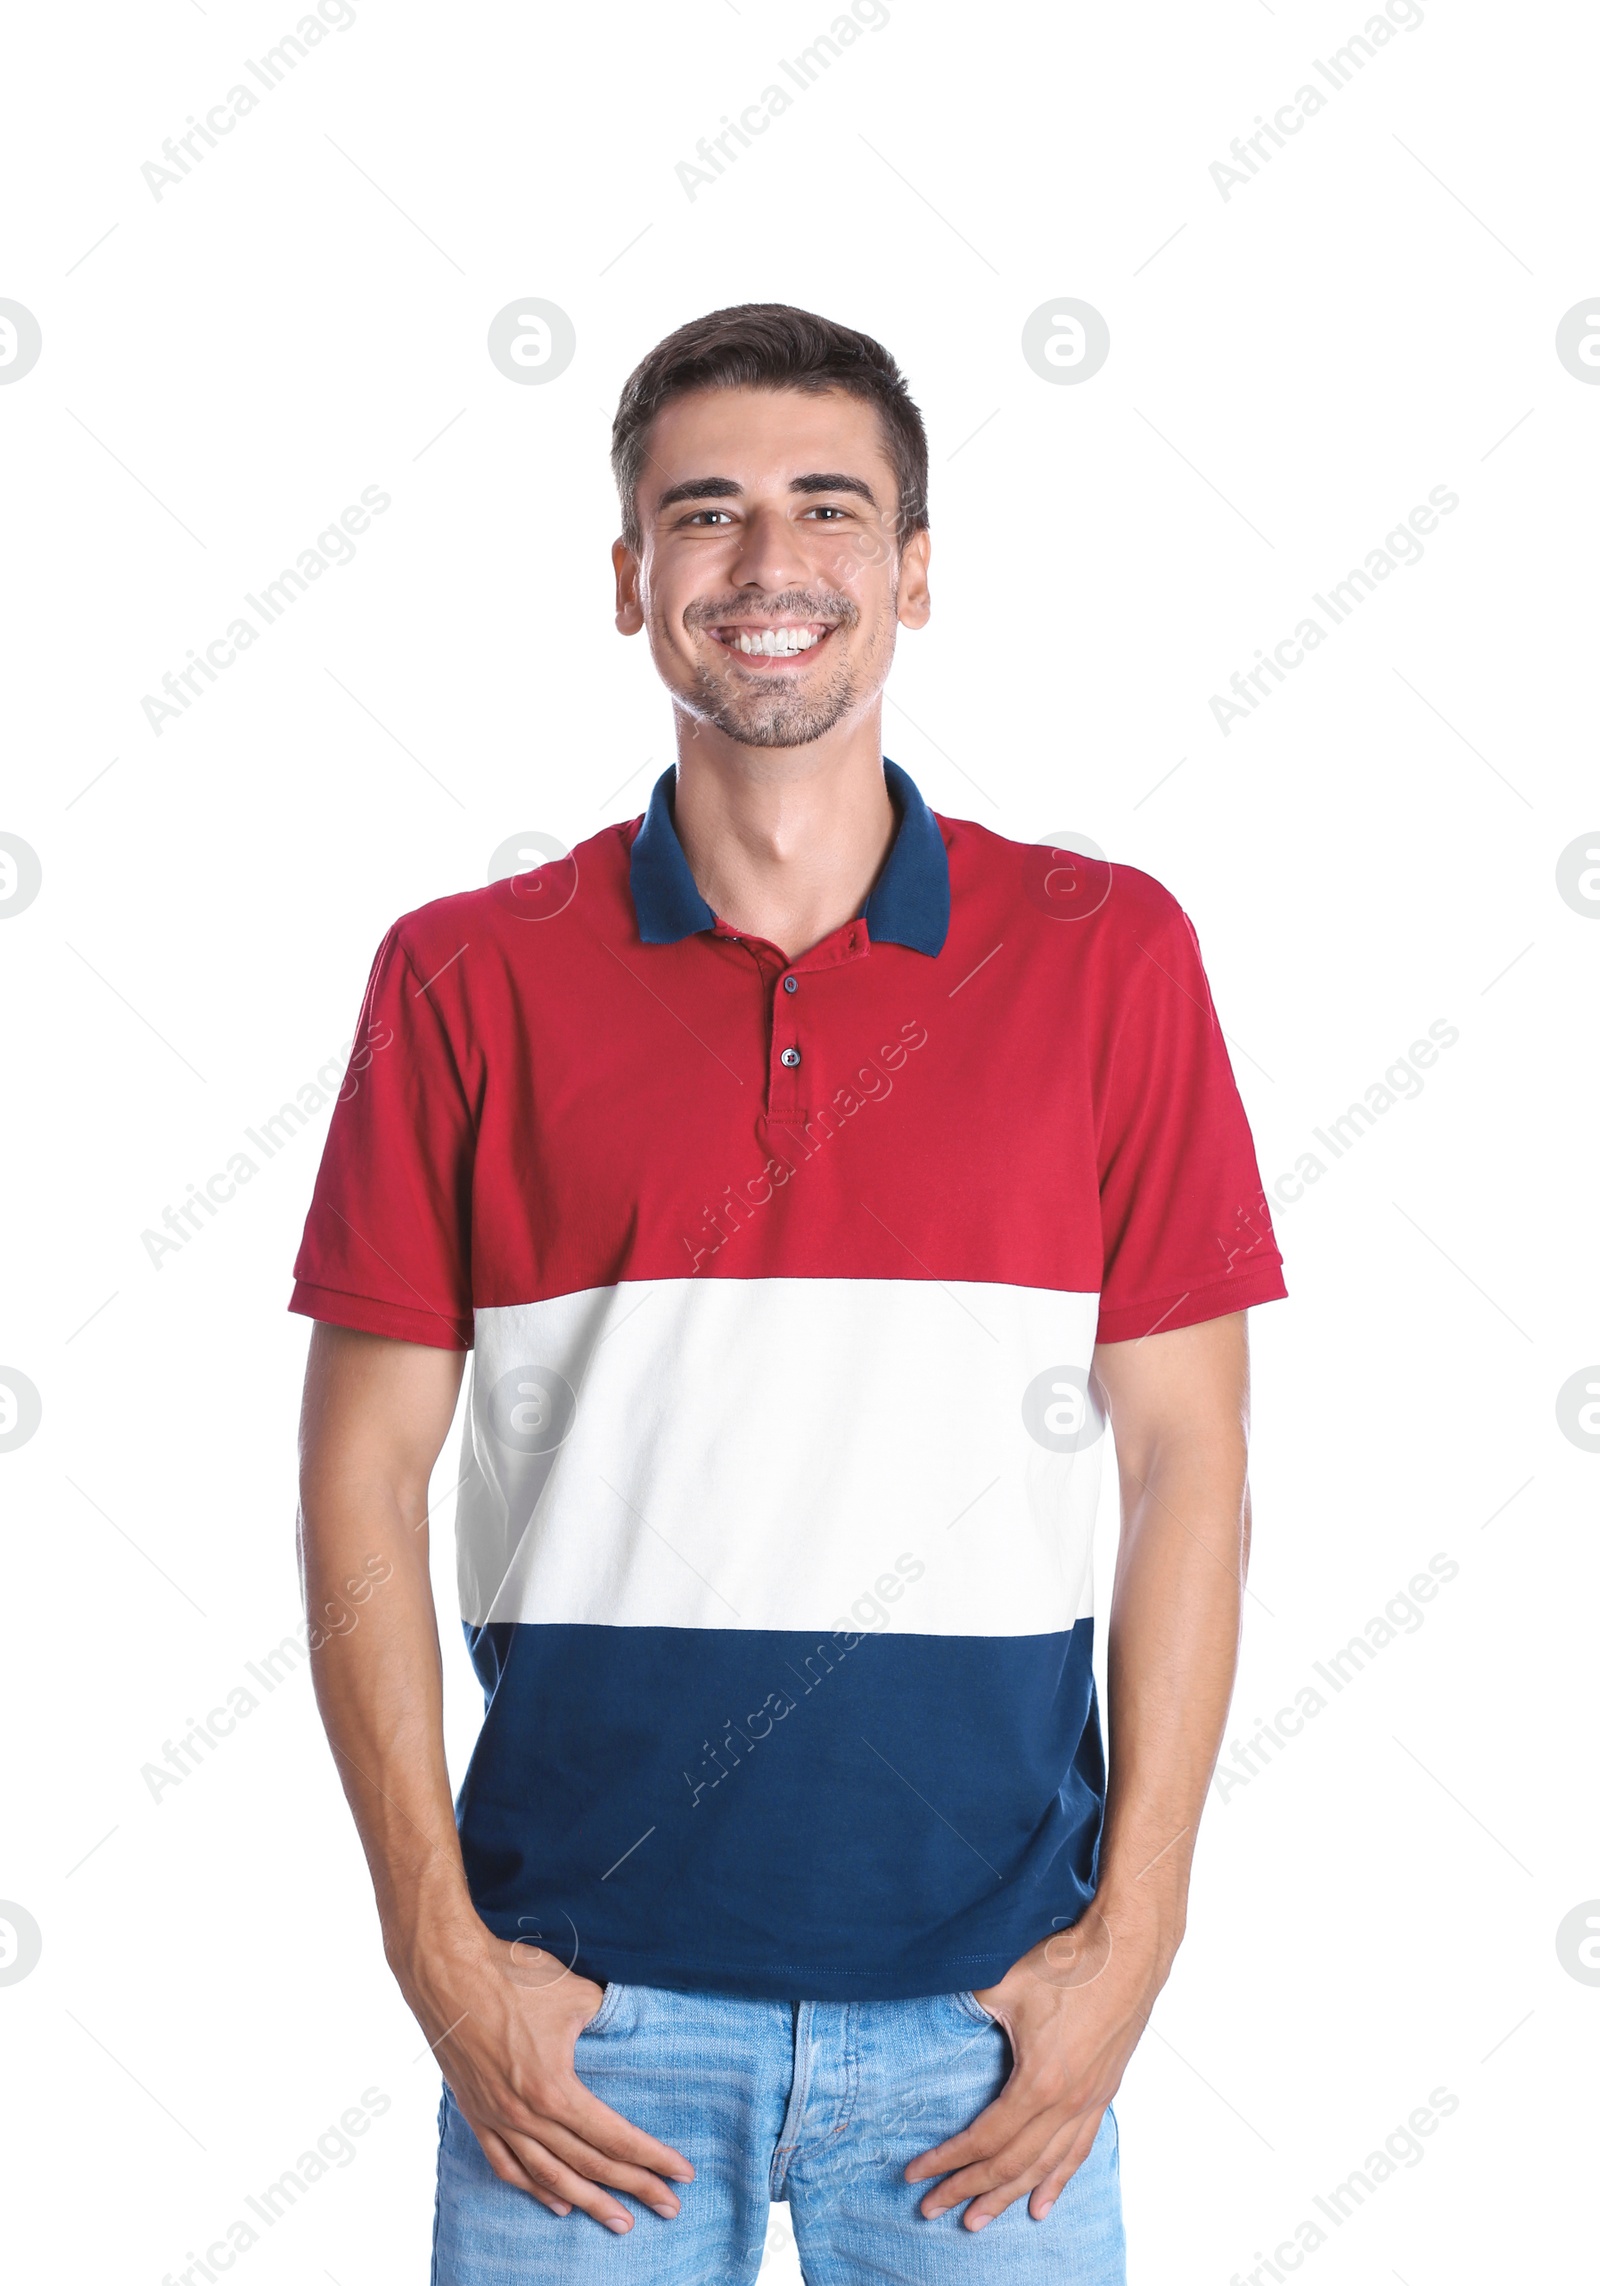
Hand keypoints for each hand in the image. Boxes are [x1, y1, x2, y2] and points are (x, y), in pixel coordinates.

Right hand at [393, 1911, 693, 2233]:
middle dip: (635, 2187)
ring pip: (550, 2177)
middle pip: (590, 2164)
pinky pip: (507, 2165)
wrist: (447, 1973)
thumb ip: (607, 2019)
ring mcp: (498, 2120)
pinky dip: (534, 2189)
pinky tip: (557, 2200)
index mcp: (554, 2090)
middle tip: (670, 2207)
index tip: (682, 2172)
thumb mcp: (576, 1994)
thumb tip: (629, 2025)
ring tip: (620, 2221)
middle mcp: (526, 2116)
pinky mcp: (476, 2114)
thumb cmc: (512, 1977)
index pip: (614, 2136)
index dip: (652, 2157)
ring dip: (589, 2201)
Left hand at [904, 1889, 1173, 2228]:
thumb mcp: (1003, 1984)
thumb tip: (936, 2016)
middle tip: (933, 2209)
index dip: (948, 2160)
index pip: (985, 2139)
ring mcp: (1089, 2102)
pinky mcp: (1103, 2092)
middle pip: (1011, 2164)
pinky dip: (1057, 2181)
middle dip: (968, 2189)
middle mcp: (1067, 2104)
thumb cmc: (1068, 1962)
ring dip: (1008, 2196)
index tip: (917, 2174)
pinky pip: (1078, 2150)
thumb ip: (967, 2009)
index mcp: (1039, 2083)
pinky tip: (1042, 2204)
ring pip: (1044, 2166)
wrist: (1127, 1950)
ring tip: (978, 2220)